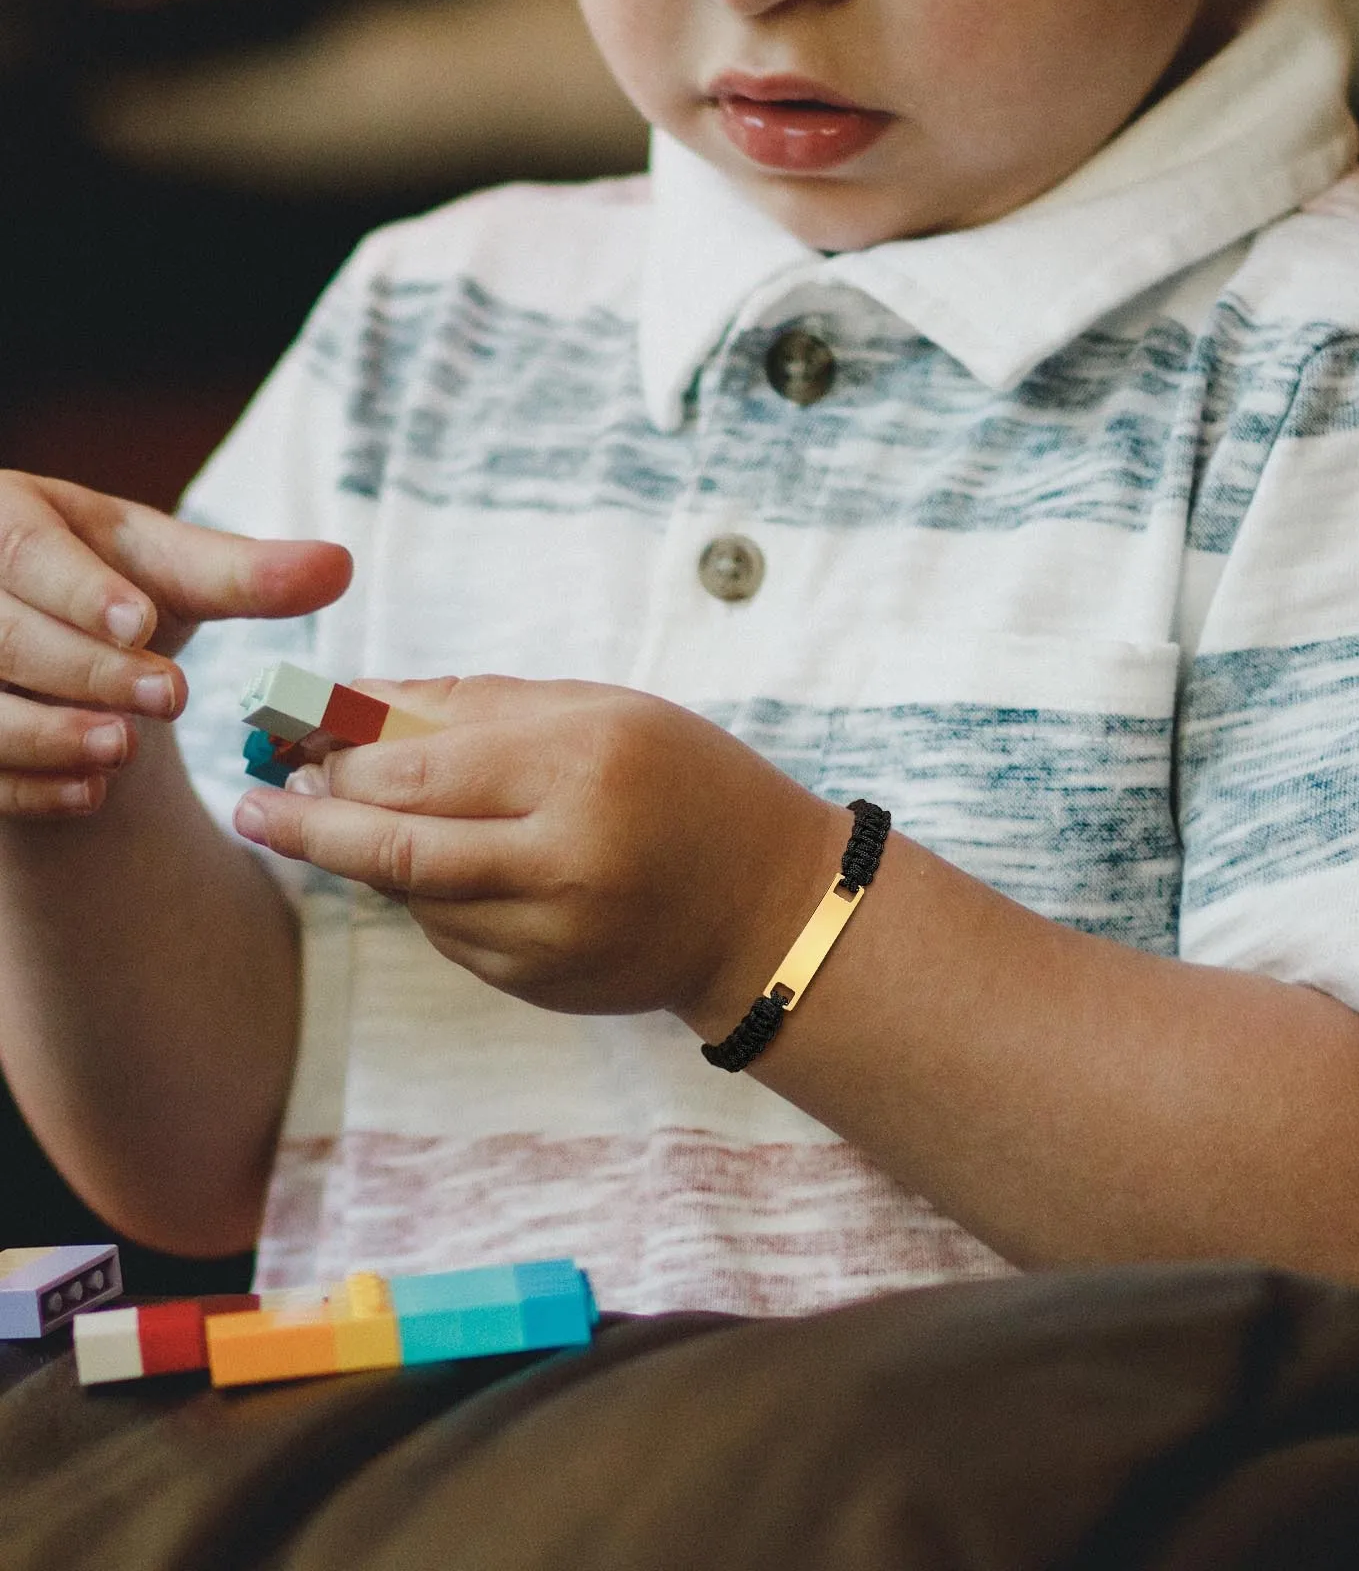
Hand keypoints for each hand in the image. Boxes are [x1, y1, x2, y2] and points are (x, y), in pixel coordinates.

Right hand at [0, 470, 351, 816]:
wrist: (56, 639)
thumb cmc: (116, 589)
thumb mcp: (171, 572)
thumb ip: (245, 573)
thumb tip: (339, 565)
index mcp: (7, 519)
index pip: (26, 552)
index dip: (82, 592)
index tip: (143, 623)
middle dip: (86, 670)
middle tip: (168, 697)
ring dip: (48, 734)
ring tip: (121, 748)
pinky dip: (28, 786)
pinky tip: (88, 794)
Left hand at [231, 676, 845, 1024]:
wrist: (767, 909)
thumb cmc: (687, 784)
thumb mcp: (600, 712)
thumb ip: (475, 703)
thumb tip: (352, 704)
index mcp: (582, 767)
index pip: (417, 767)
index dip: (337, 756)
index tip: (286, 738)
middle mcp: (565, 860)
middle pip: (393, 849)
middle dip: (310, 824)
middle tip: (261, 804)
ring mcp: (552, 936)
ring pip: (413, 898)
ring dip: (371, 858)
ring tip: (361, 821)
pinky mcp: (541, 985)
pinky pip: (449, 935)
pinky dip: (429, 897)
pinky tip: (456, 865)